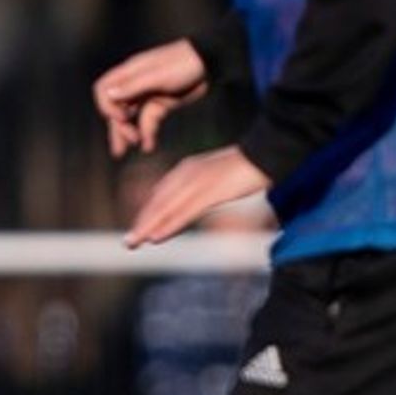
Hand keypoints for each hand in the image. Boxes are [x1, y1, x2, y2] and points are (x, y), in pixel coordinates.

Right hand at [93, 39, 207, 157]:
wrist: (211, 64)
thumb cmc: (183, 64)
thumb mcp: (158, 76)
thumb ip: (133, 86)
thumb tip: (108, 95)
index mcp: (130, 72)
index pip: (104, 89)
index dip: (107, 106)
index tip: (122, 118)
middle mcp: (135, 84)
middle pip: (116, 108)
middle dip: (118, 127)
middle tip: (128, 143)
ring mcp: (148, 95)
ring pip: (131, 118)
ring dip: (130, 134)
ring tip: (135, 148)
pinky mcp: (162, 104)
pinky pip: (149, 121)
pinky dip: (148, 134)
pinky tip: (150, 146)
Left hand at [127, 147, 270, 247]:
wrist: (266, 152)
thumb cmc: (244, 168)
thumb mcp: (216, 180)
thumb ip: (200, 193)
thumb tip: (189, 208)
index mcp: (186, 170)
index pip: (161, 195)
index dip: (147, 214)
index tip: (137, 230)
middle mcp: (186, 174)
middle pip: (159, 202)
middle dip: (143, 223)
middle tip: (128, 242)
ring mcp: (197, 182)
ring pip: (166, 208)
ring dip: (149, 226)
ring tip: (134, 242)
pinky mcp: (211, 190)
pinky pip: (185, 211)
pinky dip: (169, 225)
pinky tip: (157, 236)